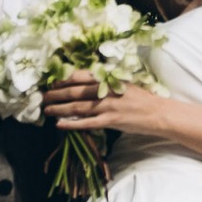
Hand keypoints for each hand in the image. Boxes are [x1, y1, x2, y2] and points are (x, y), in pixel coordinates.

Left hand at [51, 79, 183, 152]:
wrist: (158, 113)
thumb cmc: (141, 98)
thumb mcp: (124, 83)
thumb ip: (106, 82)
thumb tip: (85, 83)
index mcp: (109, 78)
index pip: (81, 76)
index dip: (64, 79)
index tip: (52, 81)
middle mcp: (107, 90)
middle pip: (75, 91)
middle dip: (57, 93)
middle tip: (43, 96)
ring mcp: (108, 106)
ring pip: (78, 107)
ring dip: (59, 108)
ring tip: (47, 110)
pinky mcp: (111, 121)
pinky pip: (86, 123)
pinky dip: (72, 124)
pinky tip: (60, 125)